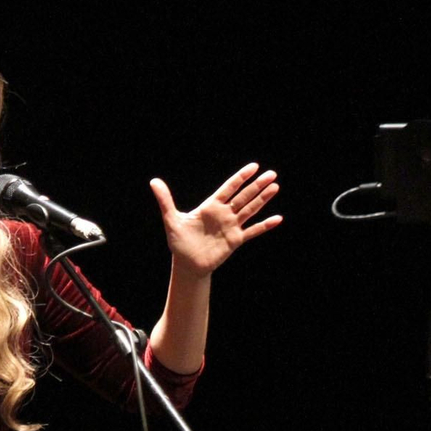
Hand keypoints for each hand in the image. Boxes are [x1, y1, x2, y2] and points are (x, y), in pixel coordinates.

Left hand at [150, 163, 282, 277]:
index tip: (254, 167)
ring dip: (263, 199)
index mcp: (211, 206)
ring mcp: (231, 226)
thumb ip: (165, 200)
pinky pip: (252, 231)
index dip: (241, 177)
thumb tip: (154, 181)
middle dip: (257, 185)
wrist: (186, 264)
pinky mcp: (235, 240)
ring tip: (275, 187)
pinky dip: (264, 226)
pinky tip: (277, 219)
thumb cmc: (179, 241)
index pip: (229, 188)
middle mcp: (224, 214)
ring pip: (250, 210)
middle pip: (244, 196)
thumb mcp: (171, 219)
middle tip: (271, 174)